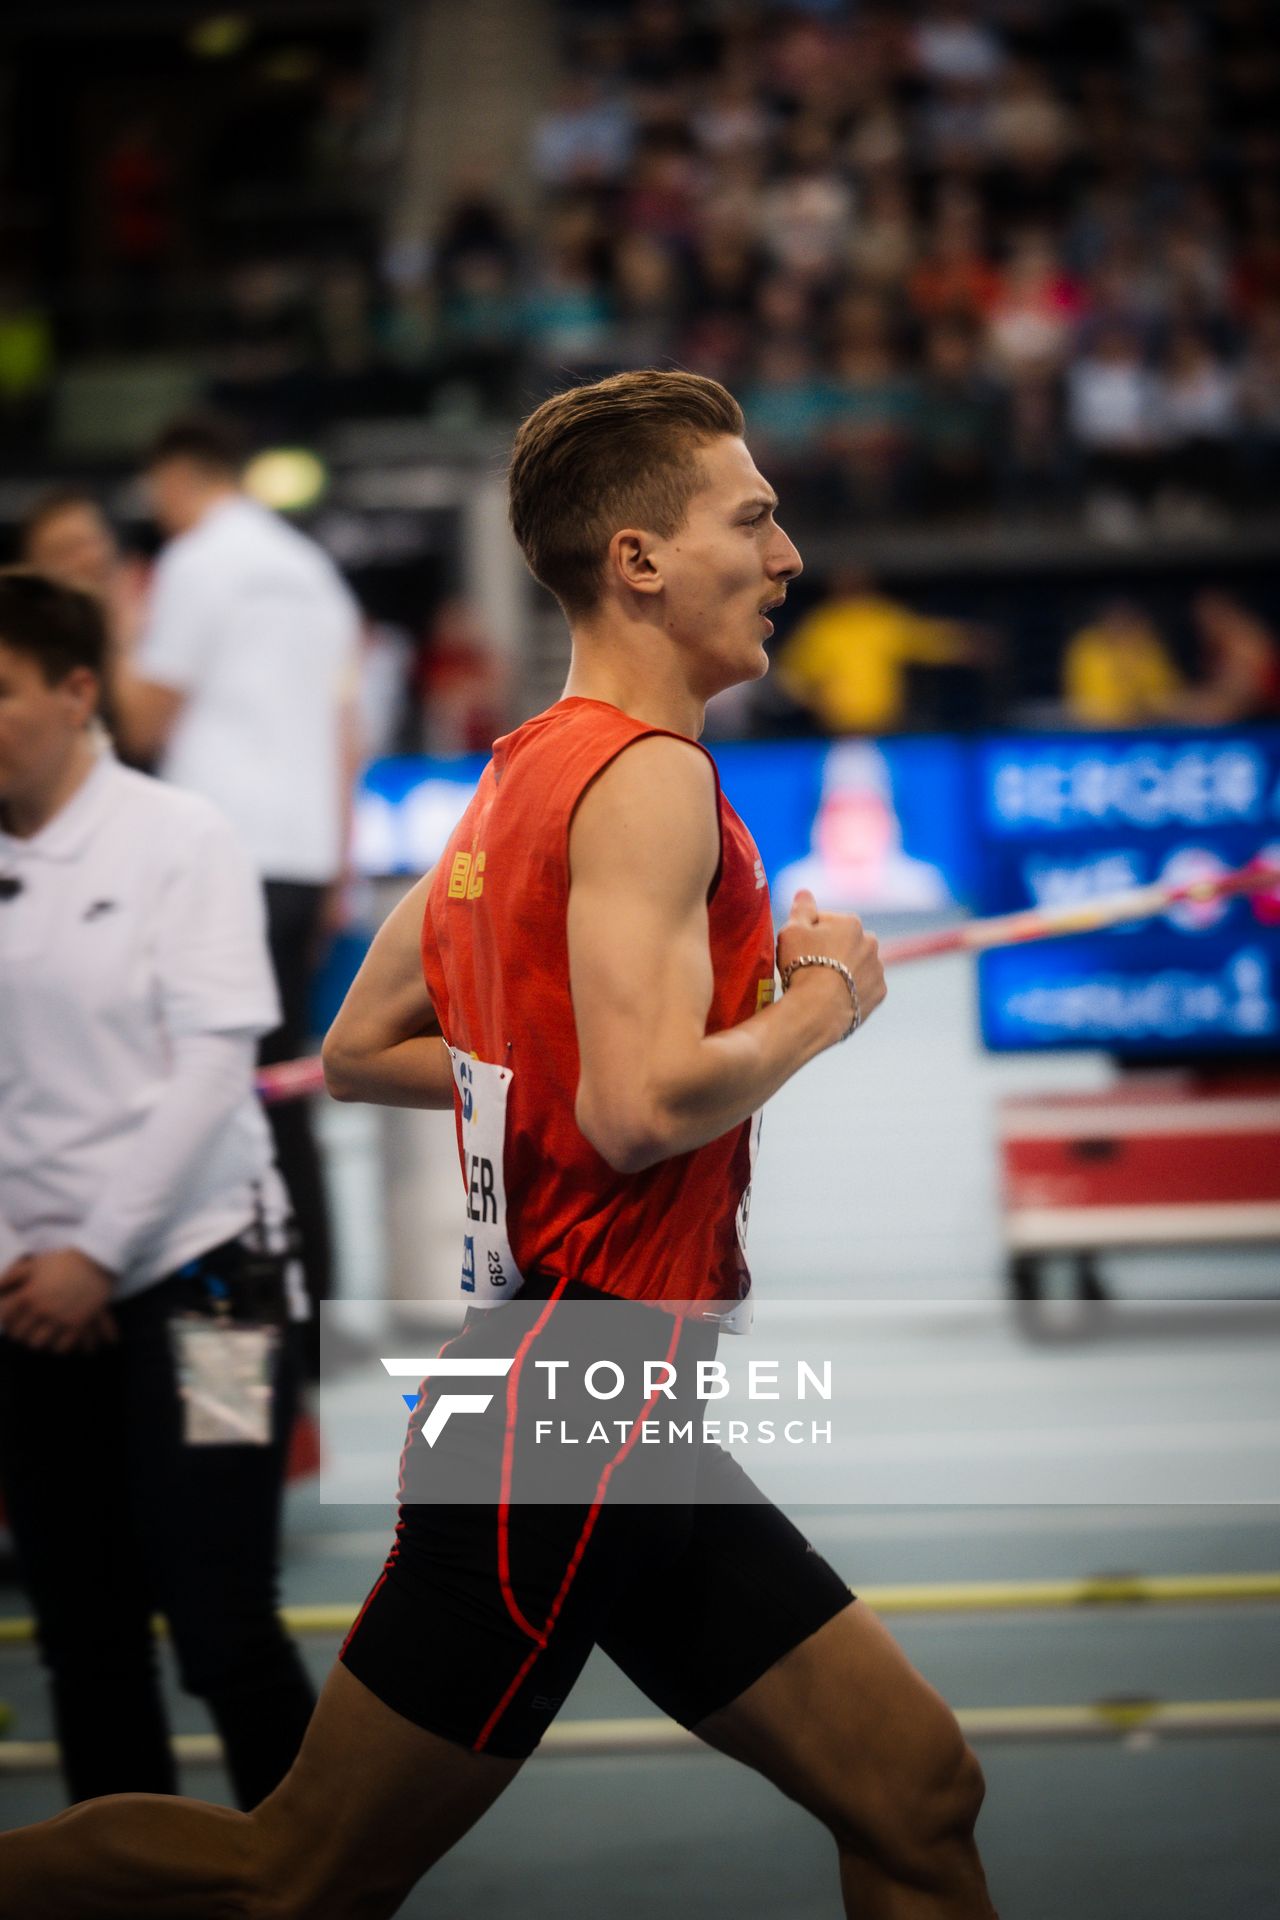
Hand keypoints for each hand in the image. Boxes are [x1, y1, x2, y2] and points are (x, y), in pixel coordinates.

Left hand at [0, 1249, 116, 1353]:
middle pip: (21, 1334)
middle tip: (24, 1331)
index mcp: (28, 1294)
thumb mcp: (34, 1263)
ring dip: (36, 1341)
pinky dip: (57, 1347)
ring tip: (40, 1337)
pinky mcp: (77, 1324)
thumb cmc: (62, 1261)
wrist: (96, 1260)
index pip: (6, 1317)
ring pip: (38, 1344)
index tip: (9, 1321)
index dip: (5, 1321)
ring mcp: (59, 1318)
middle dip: (19, 1334)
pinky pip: (61, 1346)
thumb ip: (12, 1276)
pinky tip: (57, 1341)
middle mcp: (41, 1309)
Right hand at [777, 889, 886, 1040]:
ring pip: (857, 964)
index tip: (797, 949)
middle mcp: (871, 942)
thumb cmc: (802, 965)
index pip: (826, 921)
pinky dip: (852, 989)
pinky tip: (835, 997)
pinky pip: (864, 986)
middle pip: (845, 942)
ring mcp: (878, 969)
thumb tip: (805, 891)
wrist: (818, 1010)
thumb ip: (802, 908)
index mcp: (851, 923)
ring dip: (844, 969)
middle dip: (831, 950)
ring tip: (822, 985)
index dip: (809, 933)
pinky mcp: (879, 993)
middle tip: (809, 967)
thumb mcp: (792, 930)